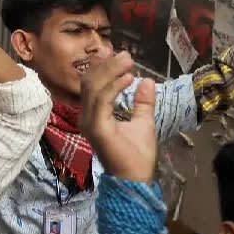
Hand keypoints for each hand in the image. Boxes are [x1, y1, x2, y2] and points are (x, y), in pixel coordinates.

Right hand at [79, 52, 156, 180]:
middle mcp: (86, 117)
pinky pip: (102, 100)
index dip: (104, 68)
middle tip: (126, 55)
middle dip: (107, 65)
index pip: (92, 85)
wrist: (135, 179)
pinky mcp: (97, 127)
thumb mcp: (143, 122)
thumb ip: (142, 103)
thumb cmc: (137, 155)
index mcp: (94, 115)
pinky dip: (114, 86)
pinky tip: (129, 79)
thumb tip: (146, 80)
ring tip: (128, 62)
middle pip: (90, 82)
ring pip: (93, 88)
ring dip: (111, 71)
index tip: (122, 56)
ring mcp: (90, 122)